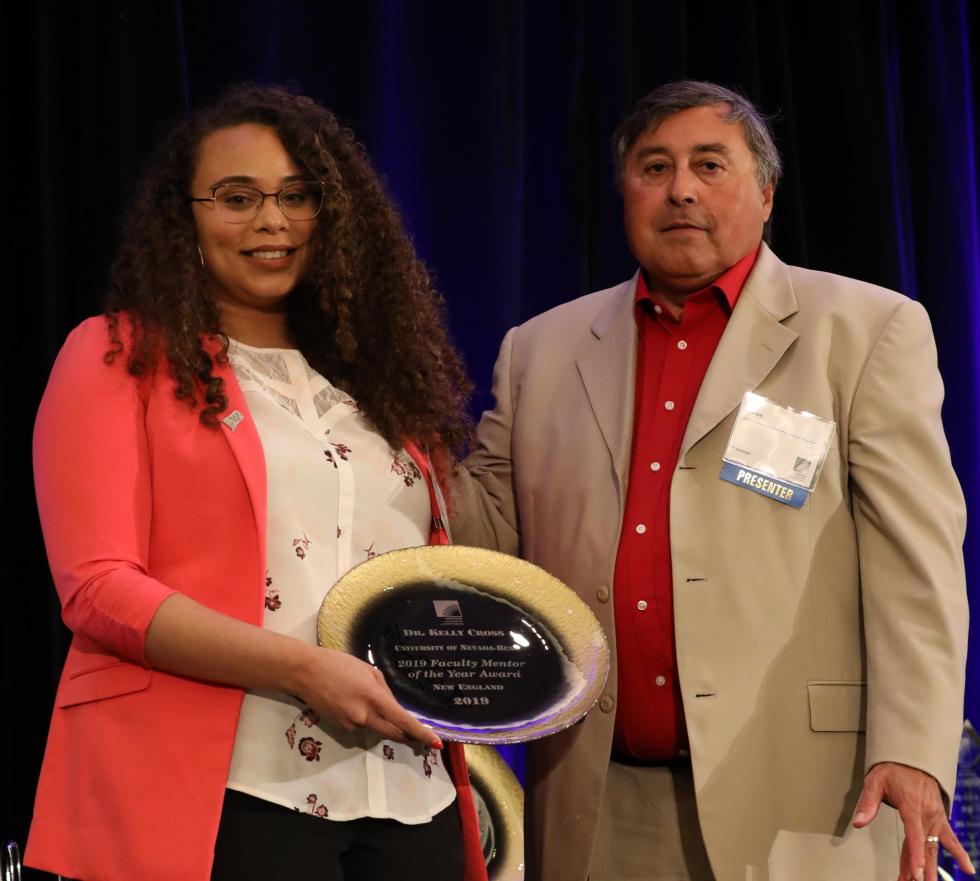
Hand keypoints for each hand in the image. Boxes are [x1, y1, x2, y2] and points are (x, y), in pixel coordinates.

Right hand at [296, 647, 442, 749]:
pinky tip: (352, 701)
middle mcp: (364, 716)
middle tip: (421, 737)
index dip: (421, 733)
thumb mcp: (368, 671)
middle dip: (408, 736)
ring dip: (382, 721)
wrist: (305, 673)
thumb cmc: (338, 664)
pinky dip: (365, 717)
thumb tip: (394, 707)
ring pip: (376, 728)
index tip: (436, 743)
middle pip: (393, 733)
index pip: (403, 721)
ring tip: (367, 698)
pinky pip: (361, 725)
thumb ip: (384, 691)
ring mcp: (351, 724)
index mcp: (374, 698)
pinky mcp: (341, 728)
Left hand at [852, 762, 974, 880]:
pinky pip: (951, 839)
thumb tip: (858, 823)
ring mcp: (936, 818)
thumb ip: (867, 804)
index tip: (916, 873)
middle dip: (919, 869)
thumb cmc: (893, 769)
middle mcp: (927, 814)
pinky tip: (967, 869)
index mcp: (911, 806)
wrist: (913, 757)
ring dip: (931, 868)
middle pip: (924, 847)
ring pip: (934, 848)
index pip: (914, 835)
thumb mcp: (875, 781)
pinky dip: (959, 854)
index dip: (915, 856)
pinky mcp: (940, 819)